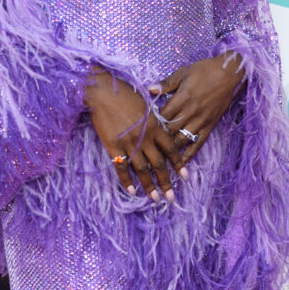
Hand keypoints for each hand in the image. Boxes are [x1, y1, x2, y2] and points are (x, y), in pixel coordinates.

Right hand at [84, 67, 187, 203]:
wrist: (103, 90)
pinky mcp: (113, 146)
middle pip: (158, 164)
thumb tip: (161, 128)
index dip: (179, 164)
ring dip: (149, 186)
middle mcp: (145, 137)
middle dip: (166, 182)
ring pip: (142, 169)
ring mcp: (129, 143)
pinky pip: (121, 168)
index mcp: (155, 125)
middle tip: (171, 198)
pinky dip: (127, 181)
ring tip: (156, 199)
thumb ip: (154, 119)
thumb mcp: (146, 103)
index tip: (185, 177)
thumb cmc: (124, 93)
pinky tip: (132, 191)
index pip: (171, 149)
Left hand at [148, 52, 245, 162]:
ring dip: (169, 150)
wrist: (231, 73)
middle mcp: (191, 112)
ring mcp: (201, 121)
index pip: (162, 116)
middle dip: (156, 140)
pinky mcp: (210, 126)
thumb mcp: (184, 72)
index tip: (140, 131)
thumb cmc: (206, 70)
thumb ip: (166, 83)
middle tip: (144, 148)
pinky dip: (189, 155)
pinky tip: (181, 163)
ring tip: (157, 159)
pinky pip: (198, 144)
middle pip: (169, 131)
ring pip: (182, 140)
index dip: (151, 124)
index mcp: (182, 98)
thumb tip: (149, 89)